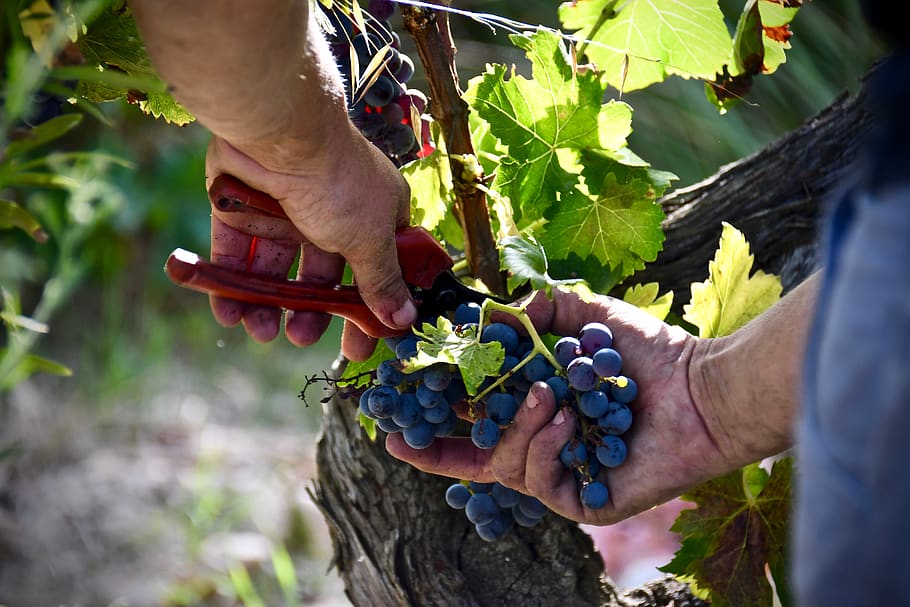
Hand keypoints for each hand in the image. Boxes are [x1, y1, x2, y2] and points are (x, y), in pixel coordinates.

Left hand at [202, 126, 416, 360]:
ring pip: (274, 266)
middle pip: (320, 272)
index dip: (365, 308)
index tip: (358, 345)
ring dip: (266, 303)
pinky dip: (231, 281)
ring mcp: (285, 206)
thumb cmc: (338, 183)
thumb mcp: (369, 240)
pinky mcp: (242, 203)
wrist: (279, 132)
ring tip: (259, 331)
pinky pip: (237, 250)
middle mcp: (331, 210)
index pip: (375, 269)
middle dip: (309, 310)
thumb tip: (405, 319)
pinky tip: (228, 310)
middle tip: (298, 338)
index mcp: (373, 214)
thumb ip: (382, 282)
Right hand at [386, 290, 741, 524]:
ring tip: (545, 395)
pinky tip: (563, 418)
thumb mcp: (586, 316)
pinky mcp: (584, 500)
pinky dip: (544, 446)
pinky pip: (541, 482)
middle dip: (436, 450)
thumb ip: (542, 309)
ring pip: (505, 467)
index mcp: (537, 409)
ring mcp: (562, 475)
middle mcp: (543, 445)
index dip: (436, 417)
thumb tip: (498, 310)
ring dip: (517, 428)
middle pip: (474, 459)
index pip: (475, 421)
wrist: (699, 388)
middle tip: (405, 437)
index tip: (398, 409)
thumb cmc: (647, 354)